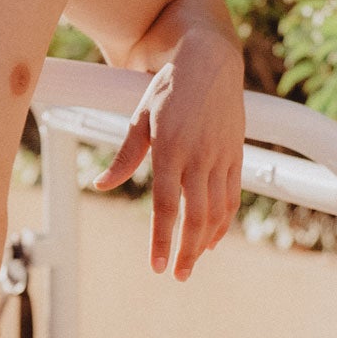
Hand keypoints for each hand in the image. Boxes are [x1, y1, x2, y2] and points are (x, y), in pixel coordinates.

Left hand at [91, 32, 245, 279]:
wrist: (210, 63)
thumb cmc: (168, 89)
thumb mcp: (140, 119)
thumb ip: (124, 156)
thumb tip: (101, 184)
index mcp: (171, 150)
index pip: (166, 206)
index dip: (162, 239)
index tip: (156, 265)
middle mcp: (200, 157)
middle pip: (196, 217)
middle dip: (186, 251)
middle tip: (176, 275)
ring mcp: (222, 157)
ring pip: (217, 211)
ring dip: (205, 242)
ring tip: (191, 263)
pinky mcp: (236, 155)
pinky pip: (232, 196)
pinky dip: (224, 221)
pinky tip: (214, 238)